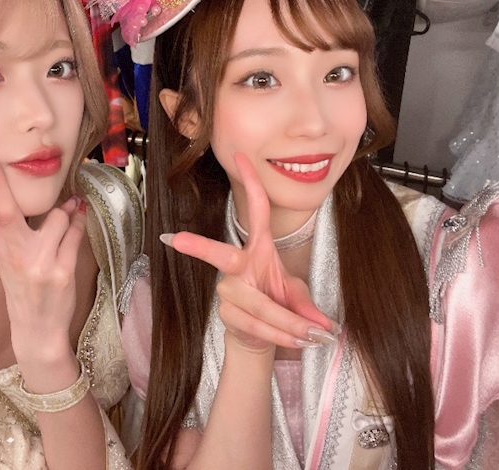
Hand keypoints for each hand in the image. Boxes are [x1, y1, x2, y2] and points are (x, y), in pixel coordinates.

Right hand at [0, 151, 87, 366]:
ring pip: (57, 215)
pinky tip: (78, 215)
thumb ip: (22, 230)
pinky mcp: (61, 271)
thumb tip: (52, 198)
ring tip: (68, 211)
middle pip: (6, 210)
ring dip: (65, 210)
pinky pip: (75, 232)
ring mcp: (38, 262)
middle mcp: (15, 253)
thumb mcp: (10, 262)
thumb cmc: (25, 292)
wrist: (39, 333)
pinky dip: (79, 221)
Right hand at [162, 152, 336, 351]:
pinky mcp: (227, 313)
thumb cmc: (280, 304)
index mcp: (259, 248)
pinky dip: (281, 335)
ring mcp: (229, 289)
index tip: (241, 157)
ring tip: (312, 336)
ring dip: (288, 324)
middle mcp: (239, 265)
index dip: (251, 183)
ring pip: (259, 305)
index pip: (255, 210)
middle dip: (200, 247)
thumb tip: (321, 325)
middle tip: (176, 240)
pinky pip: (257, 325)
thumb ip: (308, 305)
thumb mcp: (299, 297)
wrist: (263, 338)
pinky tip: (297, 341)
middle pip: (221, 255)